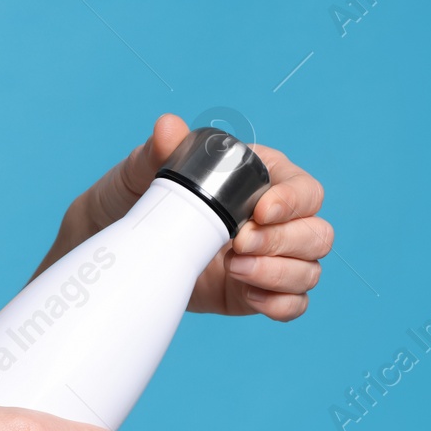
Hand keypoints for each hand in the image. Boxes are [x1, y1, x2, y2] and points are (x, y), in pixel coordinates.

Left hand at [76, 114, 333, 320]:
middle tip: (236, 245)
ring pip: (309, 269)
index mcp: (262, 179)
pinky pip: (293, 303)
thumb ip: (158, 150)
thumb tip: (168, 126)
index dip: (293, 201)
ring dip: (279, 273)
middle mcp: (275, 220)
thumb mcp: (140, 172)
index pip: (303, 189)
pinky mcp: (256, 293)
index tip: (259, 211)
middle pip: (316, 232)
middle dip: (283, 242)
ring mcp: (269, 259)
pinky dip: (280, 304)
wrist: (114, 249)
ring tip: (232, 269)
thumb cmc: (134, 197)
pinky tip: (248, 295)